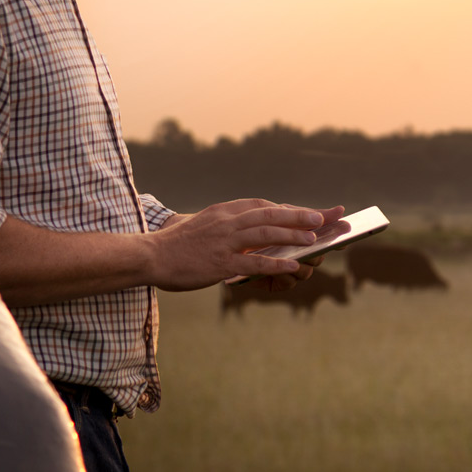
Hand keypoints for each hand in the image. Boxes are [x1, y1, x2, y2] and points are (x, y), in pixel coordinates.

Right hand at [142, 199, 344, 290]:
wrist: (149, 256)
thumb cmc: (176, 246)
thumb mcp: (203, 225)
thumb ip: (226, 226)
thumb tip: (250, 232)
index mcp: (223, 212)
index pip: (262, 206)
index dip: (287, 209)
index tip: (307, 211)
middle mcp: (226, 221)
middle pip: (269, 214)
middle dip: (299, 215)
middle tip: (323, 217)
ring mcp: (224, 241)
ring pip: (266, 233)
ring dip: (293, 235)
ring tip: (315, 239)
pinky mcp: (220, 262)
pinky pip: (254, 261)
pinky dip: (276, 262)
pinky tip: (293, 265)